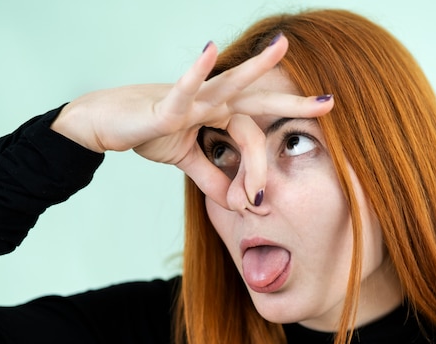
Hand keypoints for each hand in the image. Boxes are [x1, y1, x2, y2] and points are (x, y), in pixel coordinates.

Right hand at [51, 34, 333, 206]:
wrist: (106, 123)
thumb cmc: (147, 131)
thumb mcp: (187, 159)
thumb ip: (211, 175)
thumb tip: (233, 199)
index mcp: (219, 113)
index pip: (253, 137)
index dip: (257, 171)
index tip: (254, 204)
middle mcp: (211, 101)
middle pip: (258, 100)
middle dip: (293, 101)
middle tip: (329, 101)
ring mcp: (191, 100)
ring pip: (229, 85)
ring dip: (256, 67)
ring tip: (281, 47)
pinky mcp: (166, 105)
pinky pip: (184, 89)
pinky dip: (196, 72)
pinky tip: (211, 48)